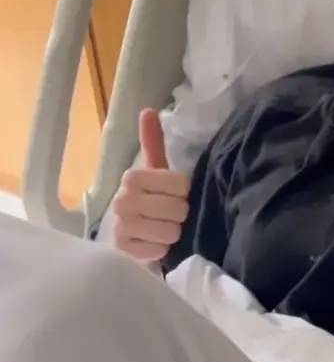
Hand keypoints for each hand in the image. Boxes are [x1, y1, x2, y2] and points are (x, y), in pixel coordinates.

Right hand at [112, 108, 189, 261]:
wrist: (135, 233)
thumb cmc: (152, 197)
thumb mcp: (156, 169)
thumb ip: (153, 142)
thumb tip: (148, 110)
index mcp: (132, 177)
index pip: (181, 185)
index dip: (185, 192)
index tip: (175, 194)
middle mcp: (121, 200)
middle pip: (177, 209)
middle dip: (180, 213)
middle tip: (170, 213)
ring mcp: (120, 227)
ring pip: (170, 231)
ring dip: (172, 232)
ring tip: (163, 228)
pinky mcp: (122, 252)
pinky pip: (158, 250)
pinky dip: (161, 249)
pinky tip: (153, 243)